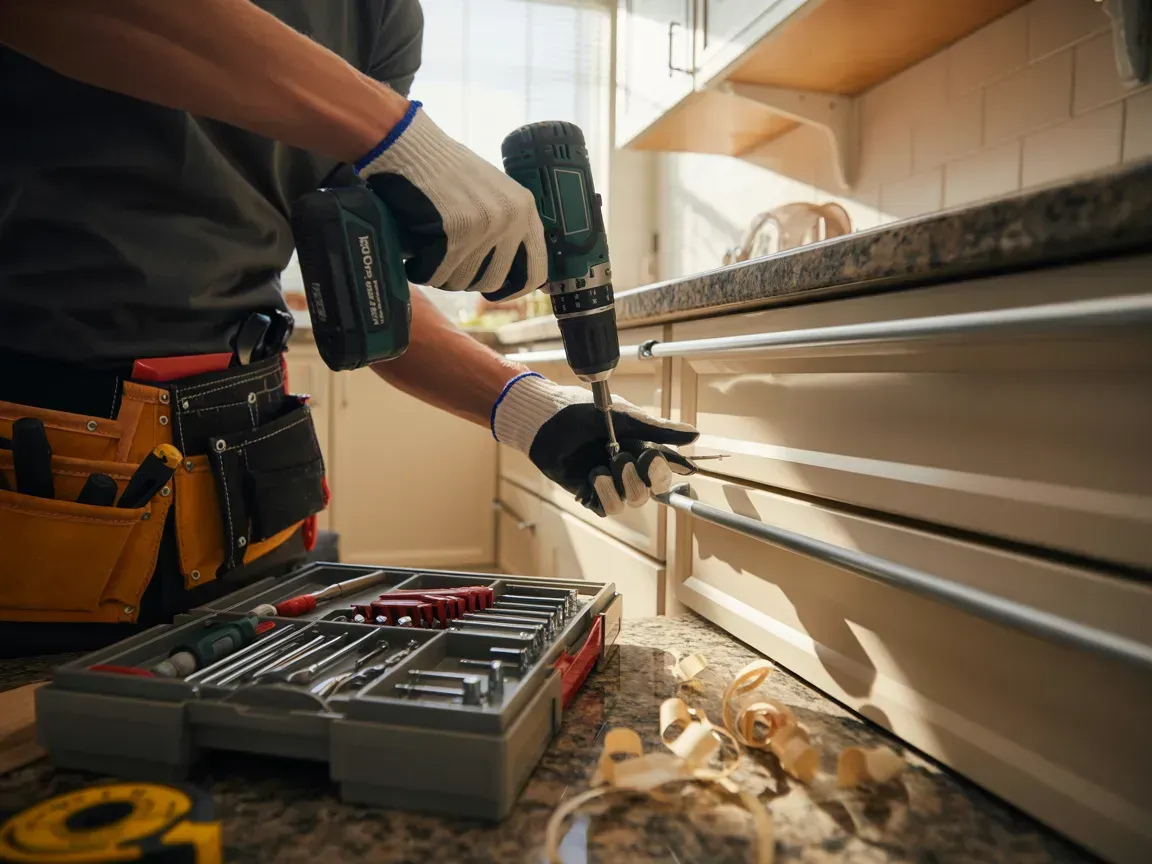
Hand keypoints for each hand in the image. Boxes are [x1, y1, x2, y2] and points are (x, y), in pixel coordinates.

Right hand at [356, 102, 547, 298]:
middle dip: (464, 279)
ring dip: (440, 274)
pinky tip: (414, 257)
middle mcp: (512, 219)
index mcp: (525, 210)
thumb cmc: (443, 173)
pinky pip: (437, 274)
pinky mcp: (456, 231)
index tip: (494, 291)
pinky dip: (421, 270)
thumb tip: (518, 278)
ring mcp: (486, 225)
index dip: (513, 289)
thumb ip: (508, 229)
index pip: (536, 272)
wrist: (408, 146)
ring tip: (428, 252)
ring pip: (463, 281)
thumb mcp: (492, 196)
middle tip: (445, 263)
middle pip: (492, 282)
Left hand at [492, 373, 698, 515]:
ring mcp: (610, 483)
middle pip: (654, 489)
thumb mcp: (624, 417)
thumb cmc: (582, 412)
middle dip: (649, 477)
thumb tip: (694, 434)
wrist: (546, 420)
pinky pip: (609, 508)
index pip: (667, 466)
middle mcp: (628, 468)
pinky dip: (606, 493)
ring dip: (625, 484)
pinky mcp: (590, 495)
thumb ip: (658, 429)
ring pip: (634, 501)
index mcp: (640, 448)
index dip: (674, 469)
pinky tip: (596, 475)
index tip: (679, 466)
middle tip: (636, 459)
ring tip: (608, 463)